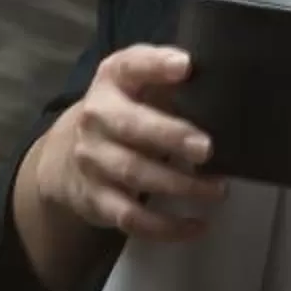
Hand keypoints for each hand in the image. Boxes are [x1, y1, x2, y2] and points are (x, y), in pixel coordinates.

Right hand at [30, 44, 228, 244]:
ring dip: (179, 184)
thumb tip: (222, 81)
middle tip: (207, 148)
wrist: (67, 156)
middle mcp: (96, 117)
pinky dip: (166, 227)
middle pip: (130, 125)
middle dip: (170, 136)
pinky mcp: (97, 199)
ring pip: (134, 173)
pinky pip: (132, 218)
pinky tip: (198, 225)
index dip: (155, 64)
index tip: (185, 66)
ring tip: (217, 189)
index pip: (130, 65)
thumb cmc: (125, 112)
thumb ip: (170, 79)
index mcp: (112, 80)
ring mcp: (93, 160)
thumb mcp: (139, 85)